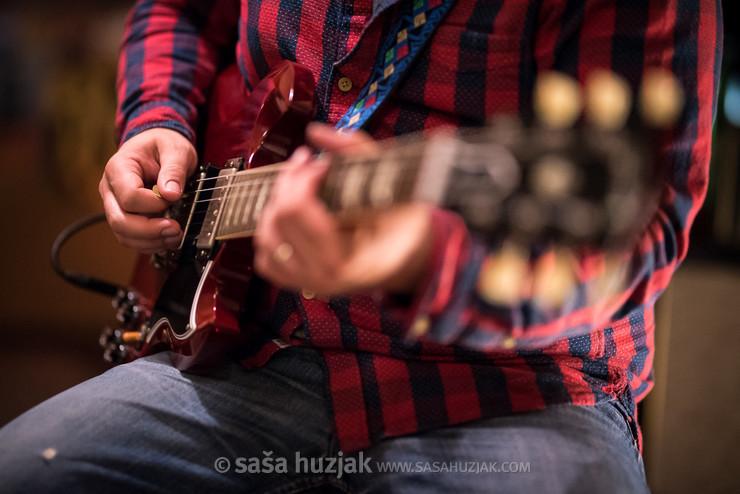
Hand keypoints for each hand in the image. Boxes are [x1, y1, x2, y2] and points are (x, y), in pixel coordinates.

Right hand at [100, 128, 196, 252]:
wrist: (157, 146)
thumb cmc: (163, 145)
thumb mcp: (175, 150)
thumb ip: (174, 170)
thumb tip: (171, 194)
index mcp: (118, 168)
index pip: (129, 196)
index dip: (153, 204)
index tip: (173, 199)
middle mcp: (110, 189)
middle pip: (119, 220)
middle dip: (149, 230)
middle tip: (175, 229)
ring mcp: (114, 205)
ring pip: (123, 234)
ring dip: (150, 241)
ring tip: (175, 236)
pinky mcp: (124, 216)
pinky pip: (131, 237)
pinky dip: (149, 243)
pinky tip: (167, 239)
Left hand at [253, 123, 432, 295]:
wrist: (410, 261)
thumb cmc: (406, 227)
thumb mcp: (396, 187)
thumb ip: (357, 152)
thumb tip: (315, 131)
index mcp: (347, 263)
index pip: (298, 211)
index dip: (306, 177)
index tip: (325, 164)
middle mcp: (322, 279)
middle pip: (278, 219)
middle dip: (291, 180)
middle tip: (310, 162)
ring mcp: (307, 283)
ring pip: (266, 236)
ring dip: (278, 202)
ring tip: (299, 183)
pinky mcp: (298, 281)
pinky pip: (265, 256)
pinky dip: (272, 230)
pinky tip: (292, 213)